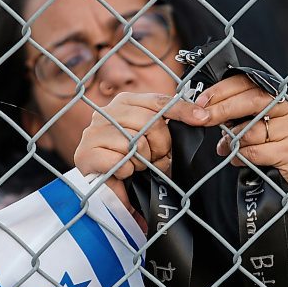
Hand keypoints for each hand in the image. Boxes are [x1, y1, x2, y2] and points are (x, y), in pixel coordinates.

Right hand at [74, 92, 209, 203]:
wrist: (101, 185)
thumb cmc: (128, 158)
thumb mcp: (149, 137)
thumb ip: (164, 123)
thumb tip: (199, 115)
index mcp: (123, 102)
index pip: (157, 101)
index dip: (181, 110)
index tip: (201, 119)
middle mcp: (105, 112)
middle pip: (149, 122)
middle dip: (160, 145)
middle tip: (157, 158)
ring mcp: (93, 132)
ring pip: (134, 143)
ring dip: (142, 161)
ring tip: (136, 165)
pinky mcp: (86, 154)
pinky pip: (120, 162)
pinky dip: (127, 172)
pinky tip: (122, 173)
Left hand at [194, 74, 287, 185]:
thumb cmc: (266, 143)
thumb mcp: (248, 122)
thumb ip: (231, 113)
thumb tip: (203, 113)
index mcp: (278, 94)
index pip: (248, 84)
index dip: (221, 91)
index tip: (201, 102)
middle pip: (251, 101)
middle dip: (221, 110)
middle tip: (202, 119)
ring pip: (250, 131)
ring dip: (232, 142)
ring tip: (230, 147)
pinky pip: (254, 152)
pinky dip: (241, 157)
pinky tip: (240, 159)